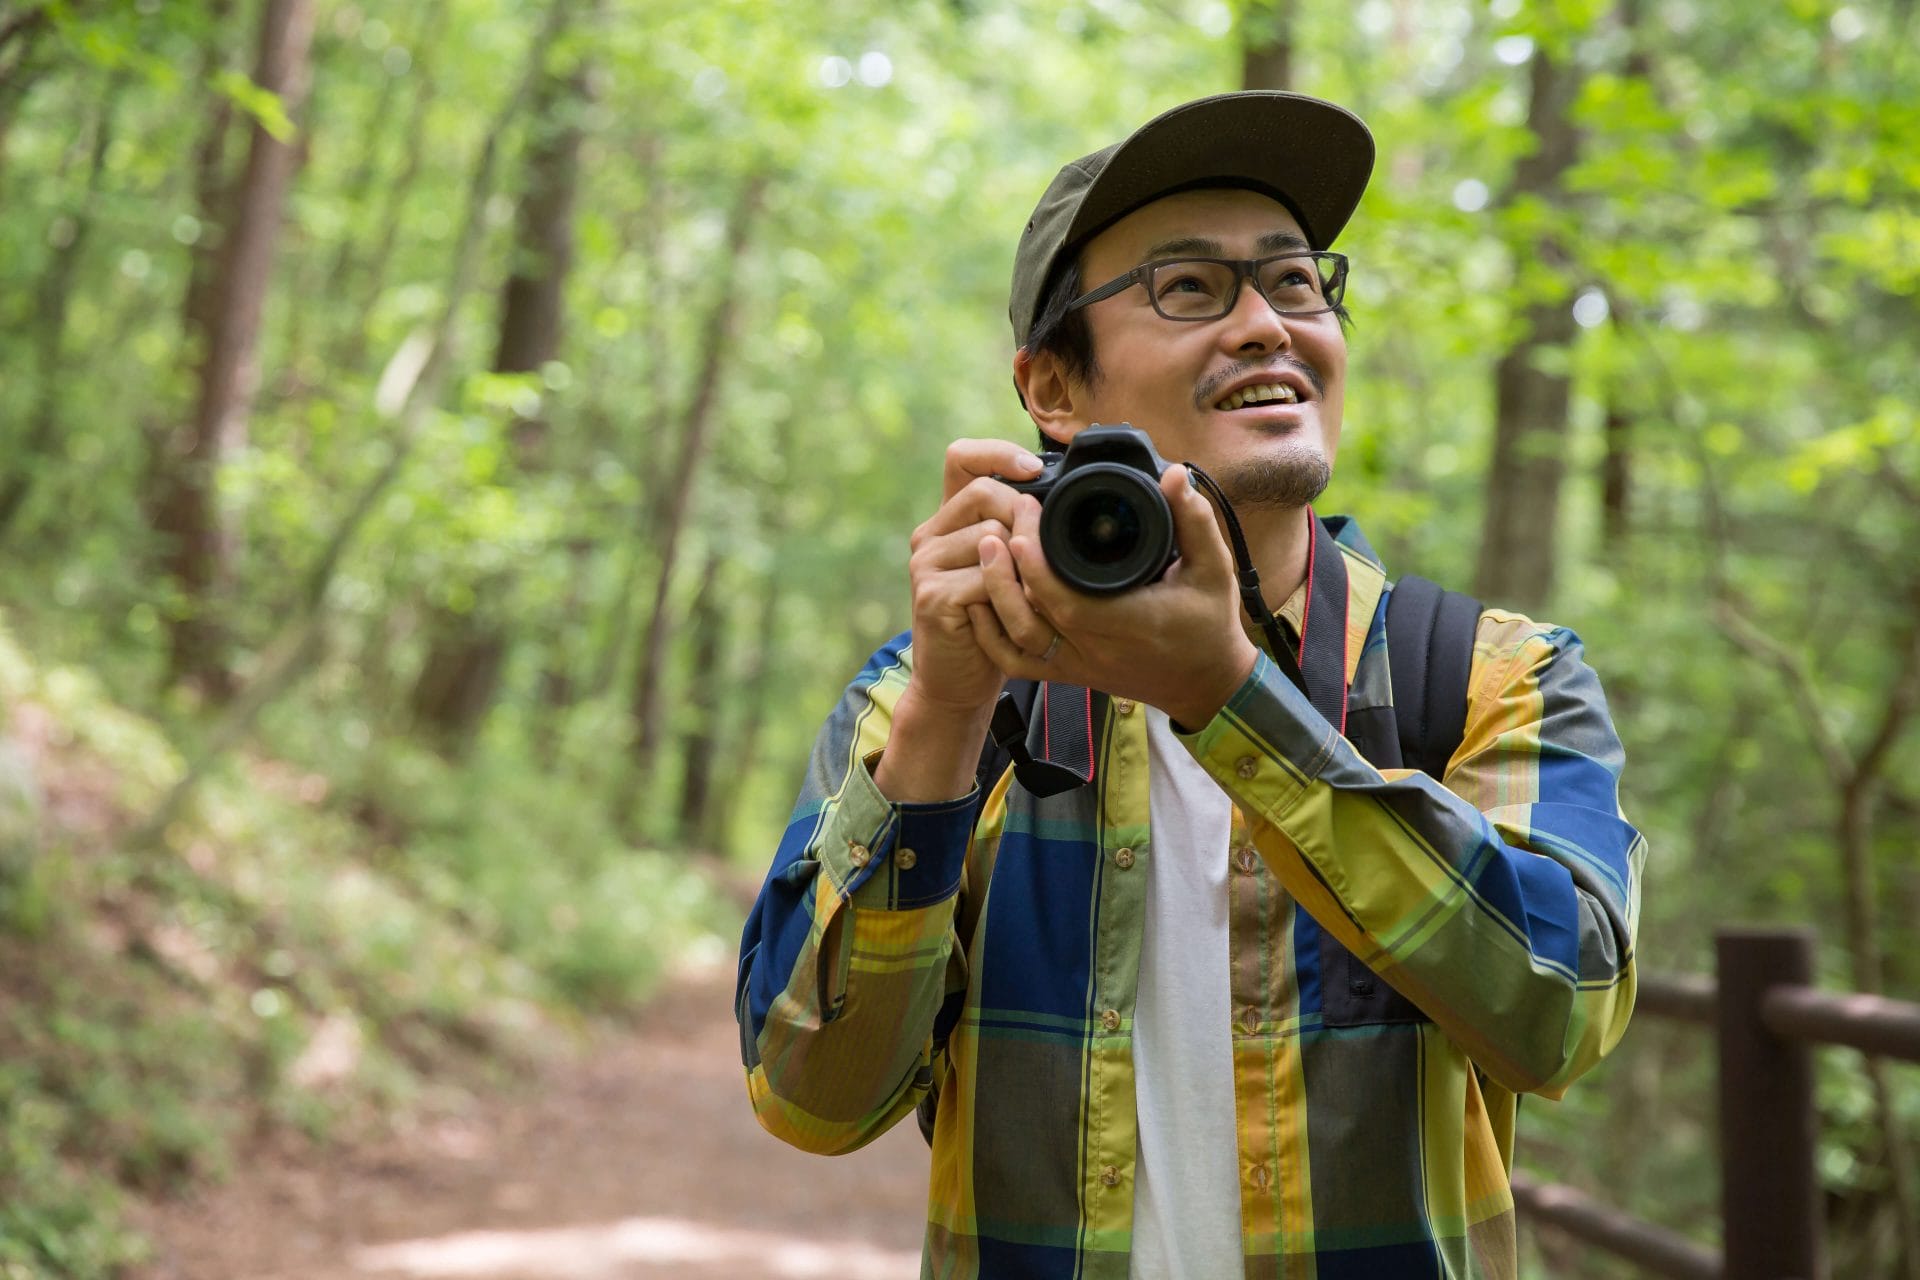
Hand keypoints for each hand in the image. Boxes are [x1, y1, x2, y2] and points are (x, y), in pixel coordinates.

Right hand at [900, 438, 1047, 718]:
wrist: (959, 679)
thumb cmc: (994, 623)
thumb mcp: (1009, 568)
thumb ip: (1019, 530)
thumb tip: (1062, 495)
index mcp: (948, 519)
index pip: (962, 457)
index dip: (998, 453)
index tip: (1035, 469)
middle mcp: (929, 534)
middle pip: (986, 492)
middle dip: (1025, 518)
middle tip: (1044, 556)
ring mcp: (925, 563)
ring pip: (993, 536)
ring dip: (1024, 565)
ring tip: (1030, 594)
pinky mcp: (931, 594)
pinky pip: (987, 578)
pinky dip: (1012, 595)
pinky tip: (1015, 614)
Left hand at [966, 463, 1260, 728]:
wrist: (1205, 683)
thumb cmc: (1210, 623)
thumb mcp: (1214, 568)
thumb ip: (1195, 520)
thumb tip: (1175, 475)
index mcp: (1130, 623)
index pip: (1067, 600)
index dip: (1037, 565)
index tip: (1025, 521)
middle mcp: (1097, 650)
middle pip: (1032, 616)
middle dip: (1008, 568)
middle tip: (1002, 522)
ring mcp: (1078, 666)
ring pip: (1017, 641)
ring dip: (995, 596)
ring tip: (985, 549)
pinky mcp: (1067, 674)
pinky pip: (1016, 662)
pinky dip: (992, 635)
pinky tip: (980, 600)